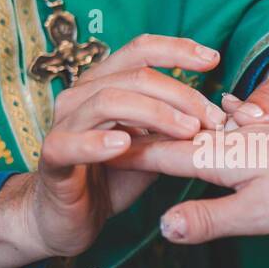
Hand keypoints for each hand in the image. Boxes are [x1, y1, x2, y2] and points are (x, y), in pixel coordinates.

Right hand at [0, 35, 225, 267]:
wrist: (68, 217)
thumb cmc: (110, 177)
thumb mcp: (151, 148)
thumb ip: (173, 129)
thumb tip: (216, 115)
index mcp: (104, 85)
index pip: (140, 51)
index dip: (177, 50)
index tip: (213, 60)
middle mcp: (81, 96)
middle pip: (134, 76)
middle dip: (180, 94)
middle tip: (212, 119)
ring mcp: (64, 124)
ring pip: (108, 101)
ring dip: (154, 114)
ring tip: (185, 132)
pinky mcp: (51, 157)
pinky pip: (69, 144)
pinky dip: (97, 142)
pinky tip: (122, 145)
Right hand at [113, 125, 268, 243]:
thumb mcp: (258, 216)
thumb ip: (208, 220)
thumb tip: (164, 226)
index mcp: (219, 155)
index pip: (158, 153)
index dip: (124, 156)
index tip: (87, 156)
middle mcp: (230, 139)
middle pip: (173, 140)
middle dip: (138, 141)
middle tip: (98, 142)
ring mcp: (251, 138)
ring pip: (198, 137)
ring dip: (169, 137)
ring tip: (138, 134)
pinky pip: (223, 137)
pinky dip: (202, 137)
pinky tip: (206, 131)